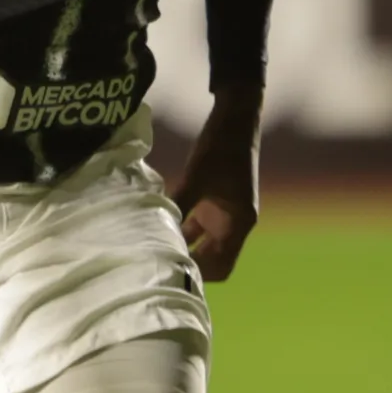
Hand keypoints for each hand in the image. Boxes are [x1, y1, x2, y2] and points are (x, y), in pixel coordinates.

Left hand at [171, 89, 260, 281]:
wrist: (235, 118)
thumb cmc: (220, 148)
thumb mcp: (196, 177)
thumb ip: (178, 204)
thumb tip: (152, 228)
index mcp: (239, 223)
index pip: (221, 266)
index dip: (200, 275)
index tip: (173, 273)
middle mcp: (235, 224)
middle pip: (213, 260)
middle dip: (190, 264)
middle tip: (159, 267)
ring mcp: (225, 213)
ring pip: (204, 244)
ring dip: (184, 247)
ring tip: (156, 252)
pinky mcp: (215, 202)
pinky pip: (199, 227)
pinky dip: (183, 230)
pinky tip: (160, 229)